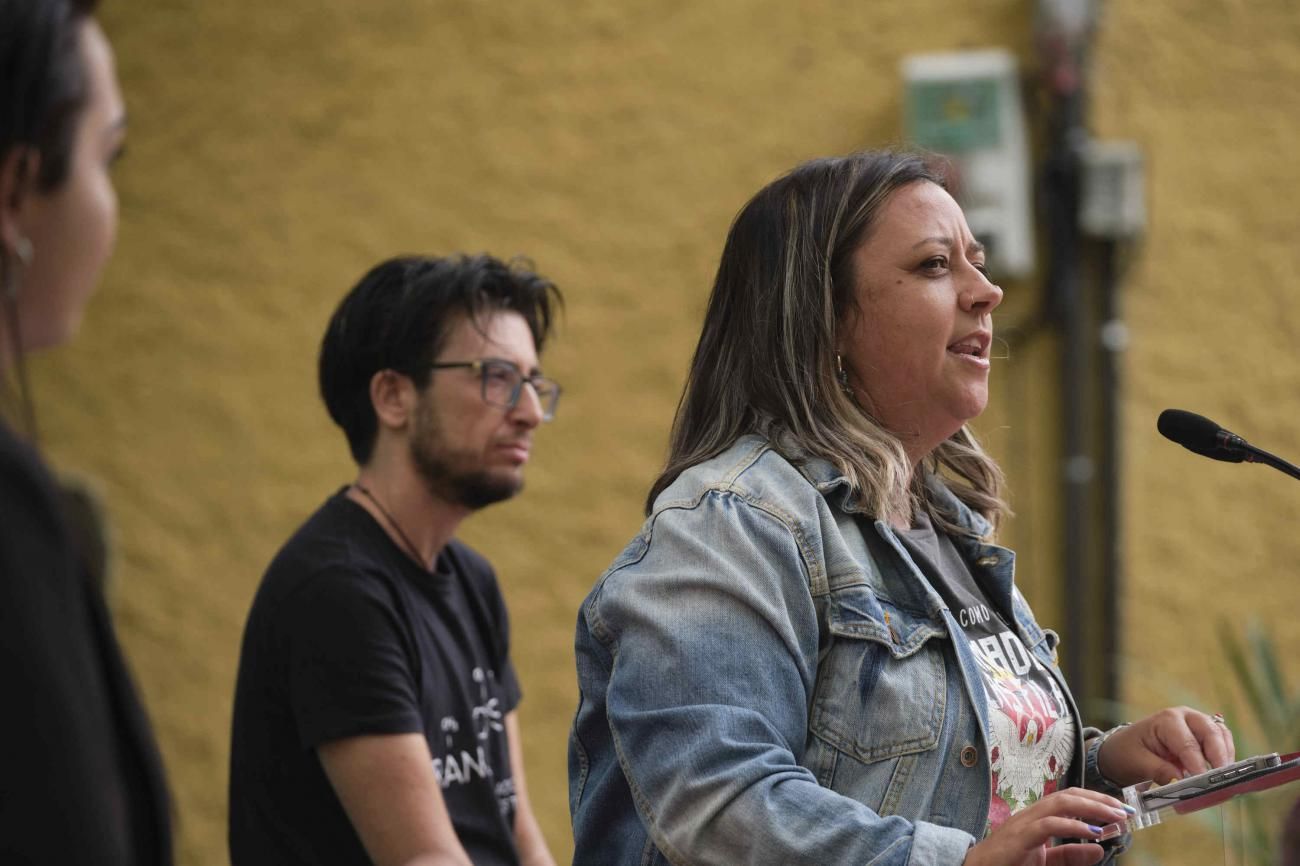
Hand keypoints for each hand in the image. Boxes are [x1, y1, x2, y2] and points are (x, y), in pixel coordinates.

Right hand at [964, 788, 1129, 865]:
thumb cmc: (1008, 865)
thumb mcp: (1046, 862)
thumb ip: (1071, 856)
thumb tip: (1100, 848)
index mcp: (1038, 818)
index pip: (1070, 799)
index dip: (1097, 800)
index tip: (1122, 810)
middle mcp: (1031, 814)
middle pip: (1068, 795)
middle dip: (1099, 800)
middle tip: (1126, 809)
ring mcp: (1024, 823)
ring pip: (1060, 803)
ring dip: (1091, 807)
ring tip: (1115, 817)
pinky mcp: (1019, 837)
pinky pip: (1048, 825)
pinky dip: (1073, 826)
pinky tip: (1092, 832)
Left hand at [1098, 706, 1236, 787]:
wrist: (1125, 749)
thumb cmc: (1129, 753)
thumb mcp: (1137, 762)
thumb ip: (1159, 770)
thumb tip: (1180, 780)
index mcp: (1166, 720)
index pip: (1187, 742)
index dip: (1197, 763)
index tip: (1202, 781)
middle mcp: (1185, 718)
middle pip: (1211, 733)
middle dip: (1219, 757)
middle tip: (1221, 781)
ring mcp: (1197, 725)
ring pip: (1221, 737)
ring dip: (1226, 758)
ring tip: (1224, 781)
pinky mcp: (1205, 737)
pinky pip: (1222, 744)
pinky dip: (1225, 759)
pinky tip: (1221, 777)